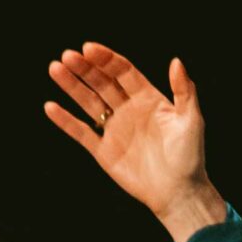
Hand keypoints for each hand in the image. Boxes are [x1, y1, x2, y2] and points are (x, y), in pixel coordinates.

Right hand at [44, 42, 221, 241]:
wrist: (178, 193)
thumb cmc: (190, 157)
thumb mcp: (192, 120)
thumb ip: (184, 90)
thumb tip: (176, 61)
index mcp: (148, 98)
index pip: (123, 71)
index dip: (106, 59)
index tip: (89, 48)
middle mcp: (128, 109)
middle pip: (102, 82)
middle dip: (85, 68)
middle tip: (67, 56)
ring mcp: (114, 129)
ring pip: (88, 102)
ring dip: (72, 86)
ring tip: (55, 68)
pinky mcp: (103, 150)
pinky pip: (81, 132)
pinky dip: (65, 120)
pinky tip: (50, 107)